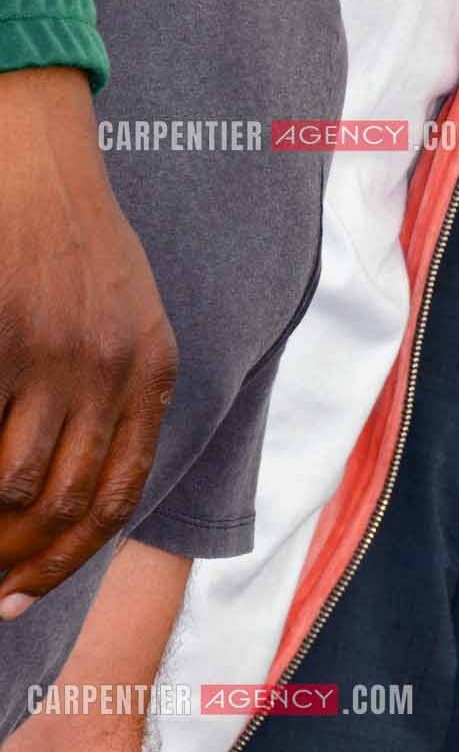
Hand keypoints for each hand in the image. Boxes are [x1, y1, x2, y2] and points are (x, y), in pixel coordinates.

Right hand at [0, 68, 178, 612]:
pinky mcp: (3, 337)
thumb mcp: (127, 312)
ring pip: (18, 485)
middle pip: (68, 505)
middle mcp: (113, 367)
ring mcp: (55, 353)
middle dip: (19, 564)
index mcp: (151, 366)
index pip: (118, 493)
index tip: (23, 595)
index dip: (68, 558)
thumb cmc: (73, 238)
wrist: (36, 156)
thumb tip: (78, 486)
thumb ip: (118, 387)